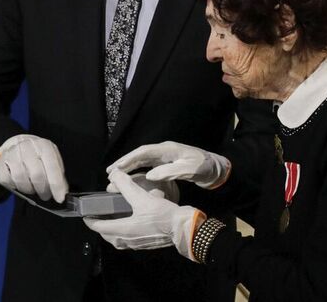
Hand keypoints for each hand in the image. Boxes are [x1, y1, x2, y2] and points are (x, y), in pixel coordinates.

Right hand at [0, 134, 68, 202]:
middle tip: (45, 195)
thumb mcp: (51, 159)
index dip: (56, 185)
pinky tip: (19, 182)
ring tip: (32, 187)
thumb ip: (58, 175)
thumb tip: (63, 192)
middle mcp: (27, 147)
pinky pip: (8, 182)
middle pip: (37, 175)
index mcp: (44, 145)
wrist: (17, 144)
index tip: (60, 198)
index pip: (52, 167)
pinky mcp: (0, 164)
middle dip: (43, 190)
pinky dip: (15, 186)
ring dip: (29, 189)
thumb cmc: (37, 156)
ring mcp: (12, 154)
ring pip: (22, 180)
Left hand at [83, 169, 203, 260]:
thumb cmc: (162, 214)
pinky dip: (123, 234)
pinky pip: (128, 241)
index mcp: (123, 230)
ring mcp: (137, 244)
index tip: (85, 215)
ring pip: (118, 240)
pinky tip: (130, 224)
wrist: (183, 228)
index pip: (99, 227)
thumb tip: (114, 174)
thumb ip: (126, 185)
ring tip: (112, 220)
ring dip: (112, 232)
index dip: (90, 221)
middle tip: (98, 217)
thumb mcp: (142, 197)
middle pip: (107, 236)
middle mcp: (128, 240)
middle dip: (100, 227)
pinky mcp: (146, 244)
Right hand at [107, 141, 230, 188]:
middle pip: (139, 154)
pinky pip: (147, 165)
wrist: (217, 169)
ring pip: (142, 160)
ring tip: (114, 174)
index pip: (144, 152)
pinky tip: (130, 177)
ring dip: (129, 166)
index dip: (129, 159)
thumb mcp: (191, 170)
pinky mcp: (166, 163)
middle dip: (124, 162)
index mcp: (168, 149)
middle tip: (109, 172)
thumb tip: (150, 176)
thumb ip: (171, 172)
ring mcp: (165, 156)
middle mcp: (164, 150)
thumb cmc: (205, 168)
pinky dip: (137, 170)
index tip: (116, 167)